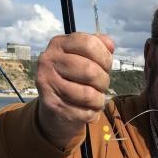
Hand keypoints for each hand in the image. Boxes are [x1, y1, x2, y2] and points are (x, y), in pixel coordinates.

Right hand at [35, 32, 114, 147]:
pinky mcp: (52, 105)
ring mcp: (48, 84)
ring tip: (96, 98)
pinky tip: (88, 109)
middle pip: (90, 71)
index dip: (105, 56)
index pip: (88, 44)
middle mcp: (49, 61)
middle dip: (103, 81)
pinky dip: (92, 113)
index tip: (106, 66)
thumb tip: (110, 45)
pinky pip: (84, 112)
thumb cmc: (74, 77)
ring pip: (88, 95)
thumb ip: (97, 46)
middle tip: (102, 85)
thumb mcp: (83, 56)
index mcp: (58, 44)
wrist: (54, 104)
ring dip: (99, 99)